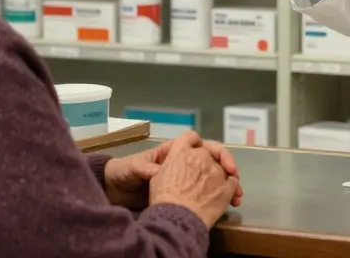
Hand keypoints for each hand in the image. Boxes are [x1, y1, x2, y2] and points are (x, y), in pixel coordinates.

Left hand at [105, 132, 243, 210]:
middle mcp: (181, 162)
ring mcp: (183, 178)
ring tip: (236, 197)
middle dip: (227, 168)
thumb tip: (159, 171)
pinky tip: (224, 205)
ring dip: (226, 185)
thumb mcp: (133, 168)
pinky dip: (216, 198)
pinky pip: (202, 193)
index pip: (198, 143)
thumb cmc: (123, 172)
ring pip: (211, 177)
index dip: (213, 149)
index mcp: (172, 152)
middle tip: (237, 182)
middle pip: (211, 160)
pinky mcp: (181, 193)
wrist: (113, 189)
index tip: (224, 163)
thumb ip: (146, 168)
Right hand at [149, 137, 239, 228]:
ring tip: (221, 193)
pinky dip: (233, 188)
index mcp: (181, 151)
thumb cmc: (164, 199)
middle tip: (210, 177)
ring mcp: (216, 170)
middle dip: (210, 163)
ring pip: (224, 168)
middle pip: (210, 153)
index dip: (194, 143)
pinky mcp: (228, 185)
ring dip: (223, 177)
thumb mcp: (158, 177)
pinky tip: (230, 199)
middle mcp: (201, 156)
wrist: (179, 218)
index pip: (190, 137)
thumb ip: (170, 167)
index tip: (196, 153)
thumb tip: (176, 168)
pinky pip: (233, 182)